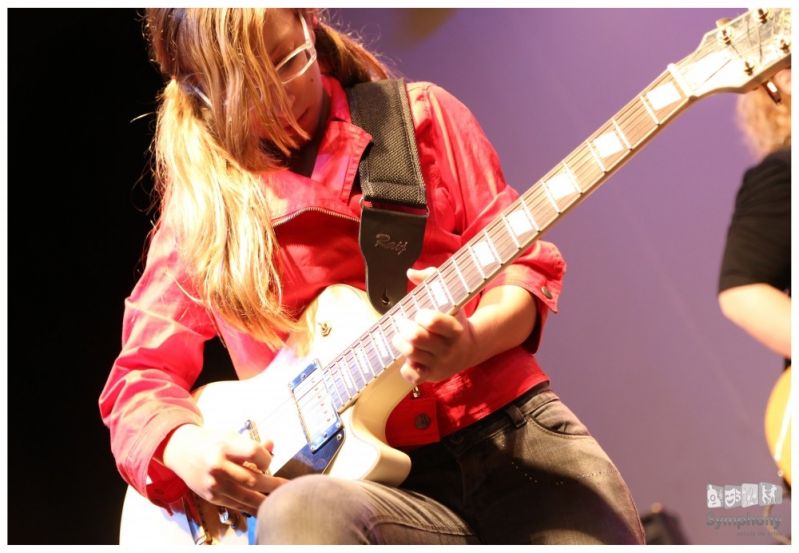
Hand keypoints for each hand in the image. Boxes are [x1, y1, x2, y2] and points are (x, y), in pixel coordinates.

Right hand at [162, 424, 287, 515]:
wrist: (180, 450)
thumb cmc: (209, 441)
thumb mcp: (230, 436)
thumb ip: (250, 444)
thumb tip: (272, 446)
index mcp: (223, 446)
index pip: (253, 453)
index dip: (266, 458)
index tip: (268, 459)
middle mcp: (217, 466)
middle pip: (252, 479)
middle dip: (273, 484)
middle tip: (287, 486)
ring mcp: (213, 484)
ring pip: (246, 496)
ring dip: (266, 499)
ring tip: (280, 500)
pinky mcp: (211, 496)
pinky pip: (236, 504)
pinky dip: (251, 506)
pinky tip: (262, 506)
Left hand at [392, 267, 477, 385]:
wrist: (469, 348)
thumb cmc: (453, 319)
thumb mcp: (449, 298)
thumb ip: (431, 280)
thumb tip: (410, 272)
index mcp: (454, 328)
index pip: (433, 321)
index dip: (422, 316)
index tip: (420, 314)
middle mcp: (448, 348)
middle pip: (416, 338)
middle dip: (405, 329)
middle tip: (404, 325)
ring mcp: (439, 363)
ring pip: (411, 354)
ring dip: (401, 343)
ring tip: (402, 338)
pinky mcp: (431, 376)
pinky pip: (412, 376)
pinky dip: (406, 367)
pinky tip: (409, 358)